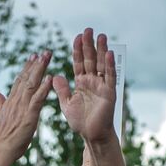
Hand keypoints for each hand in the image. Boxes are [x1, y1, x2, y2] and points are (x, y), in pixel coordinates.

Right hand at [0, 52, 53, 161]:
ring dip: (41, 70)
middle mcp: (16, 101)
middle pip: (27, 78)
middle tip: (44, 52)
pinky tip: (50, 78)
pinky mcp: (29, 115)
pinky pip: (38, 99)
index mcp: (10, 102)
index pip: (19, 81)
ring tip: (47, 57)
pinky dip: (44, 88)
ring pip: (32, 84)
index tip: (33, 57)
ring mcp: (22, 107)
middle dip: (36, 64)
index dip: (27, 68)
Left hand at [51, 29, 116, 143]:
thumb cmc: (80, 121)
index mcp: (81, 83)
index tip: (77, 37)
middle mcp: (92, 82)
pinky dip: (109, 66)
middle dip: (89, 45)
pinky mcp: (109, 93)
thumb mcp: (67, 104)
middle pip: (90, 59)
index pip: (79, 63)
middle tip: (88, 30)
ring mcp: (101, 86)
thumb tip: (55, 76)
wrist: (92, 135)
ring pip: (101, 64)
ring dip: (101, 50)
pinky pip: (109, 77)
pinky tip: (109, 54)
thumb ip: (62, 90)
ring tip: (101, 36)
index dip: (78, 50)